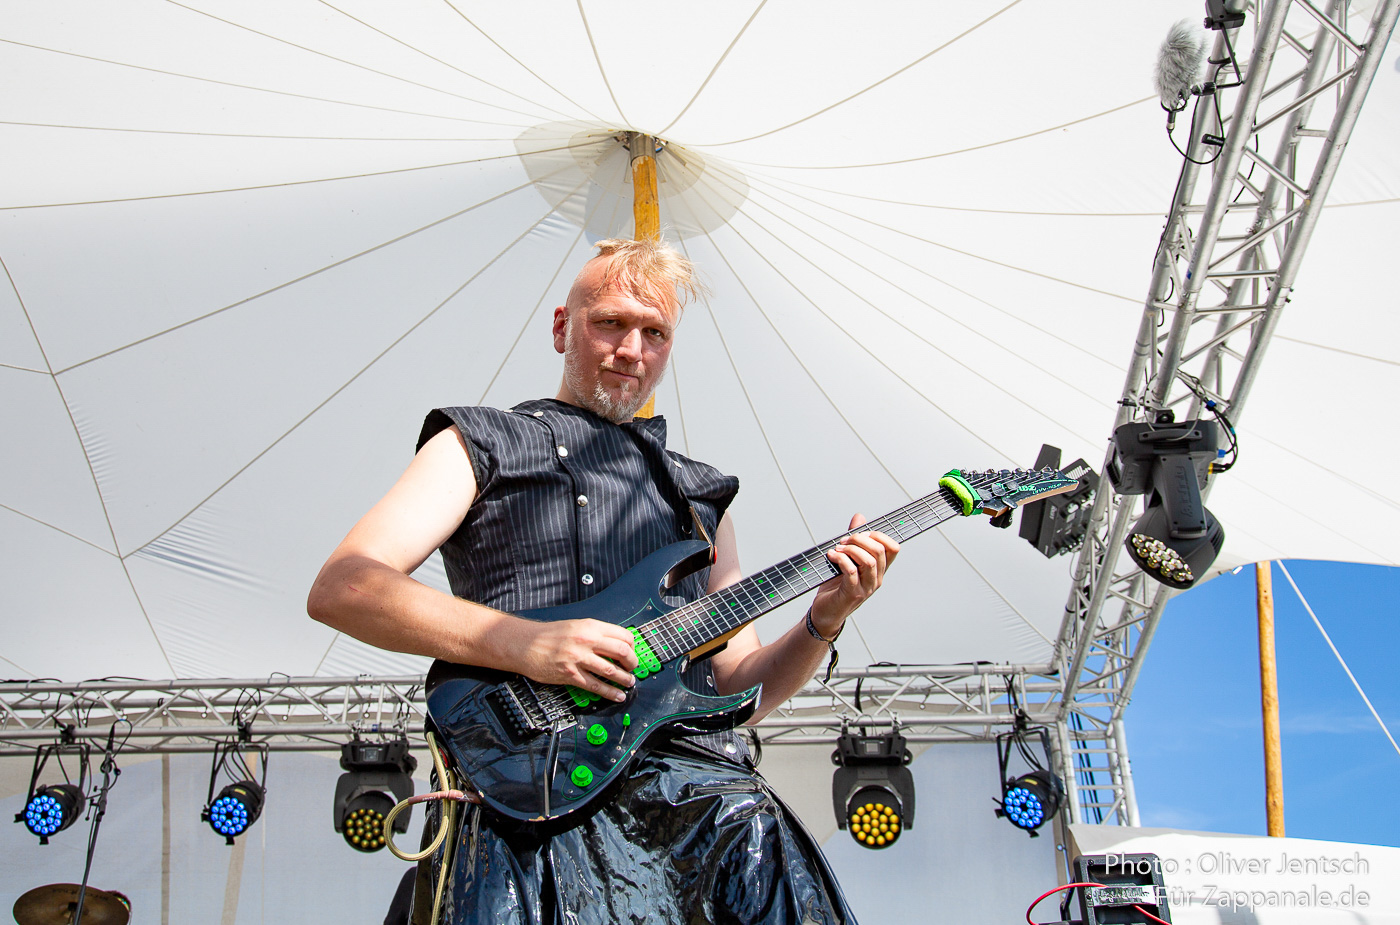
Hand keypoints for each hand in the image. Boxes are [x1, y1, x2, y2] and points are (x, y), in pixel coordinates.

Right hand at [508, 618, 639, 702]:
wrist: (525, 644)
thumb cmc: (548, 635)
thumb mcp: (575, 625)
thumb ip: (594, 633)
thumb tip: (614, 644)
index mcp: (590, 626)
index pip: (622, 635)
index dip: (632, 645)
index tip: (632, 652)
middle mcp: (586, 640)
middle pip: (622, 652)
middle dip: (632, 662)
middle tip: (633, 668)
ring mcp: (579, 658)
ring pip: (611, 670)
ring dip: (624, 679)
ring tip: (629, 682)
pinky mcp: (571, 675)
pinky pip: (596, 686)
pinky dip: (609, 692)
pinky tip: (617, 695)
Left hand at [810, 513, 899, 638]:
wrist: (826, 612)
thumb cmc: (836, 586)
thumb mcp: (847, 559)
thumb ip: (854, 539)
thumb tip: (859, 517)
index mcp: (879, 570)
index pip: (893, 548)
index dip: (879, 535)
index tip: (861, 533)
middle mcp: (876, 578)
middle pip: (880, 551)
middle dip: (860, 539)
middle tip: (844, 541)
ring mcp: (866, 587)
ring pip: (869, 561)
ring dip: (851, 550)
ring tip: (838, 549)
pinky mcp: (852, 593)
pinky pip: (851, 571)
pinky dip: (841, 559)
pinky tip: (832, 556)